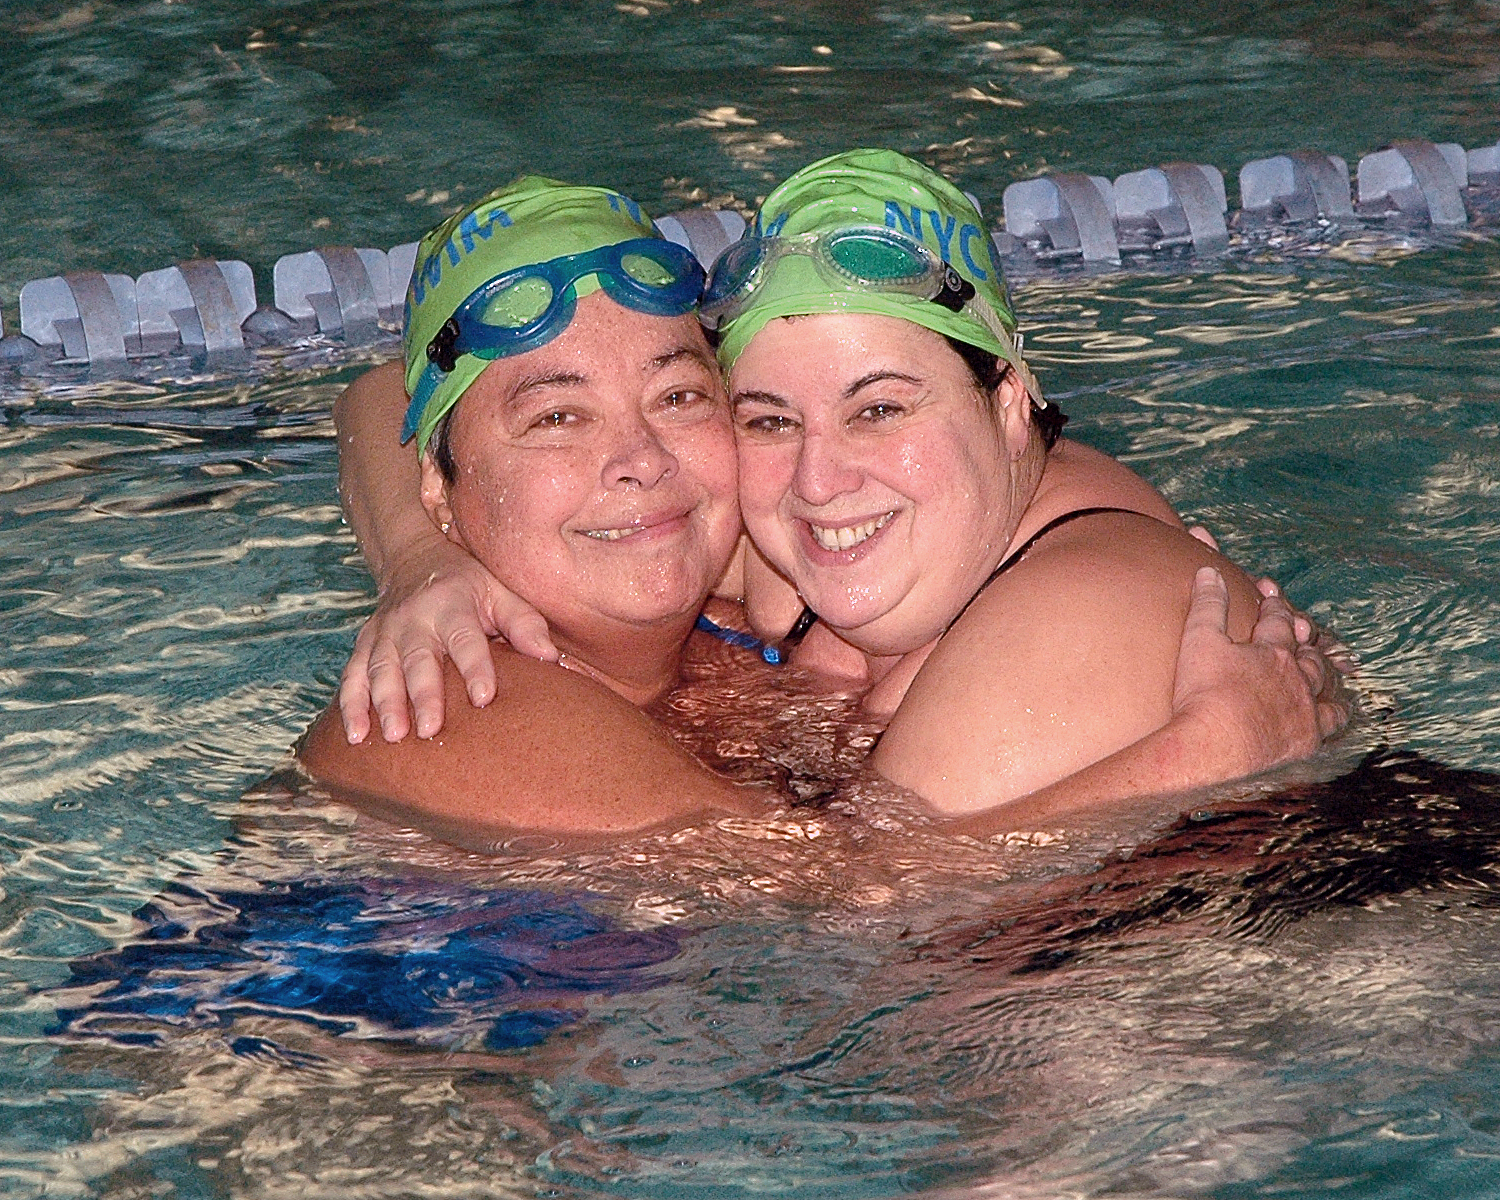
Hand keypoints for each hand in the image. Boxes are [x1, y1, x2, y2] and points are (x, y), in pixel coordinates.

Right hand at [338, 538, 556, 743]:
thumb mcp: (499, 591)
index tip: (484, 698)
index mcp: (452, 605)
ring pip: (381, 670)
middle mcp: (414, 619)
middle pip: (418, 660)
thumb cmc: (468, 586)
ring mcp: (385, 633)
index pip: (465, 639)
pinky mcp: (366, 645)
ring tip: (392, 737)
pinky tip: (354, 736)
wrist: (413, 560)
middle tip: (429, 729)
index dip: (475, 667)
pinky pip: (353, 675)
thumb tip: (550, 657)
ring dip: (384, 704)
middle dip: (422, 695)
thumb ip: (524, 623)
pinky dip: (350, 705)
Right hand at [1171, 568, 1351, 777]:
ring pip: (1323, 683)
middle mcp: (1295, 677)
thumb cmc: (1202, 694)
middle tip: (1297, 630)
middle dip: (1300, 637)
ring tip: (1323, 667)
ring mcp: (1304, 709)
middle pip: (1305, 651)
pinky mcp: (1306, 739)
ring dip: (1322, 671)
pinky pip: (1332, 722)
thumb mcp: (1198, 640)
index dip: (1273, 605)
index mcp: (1271, 650)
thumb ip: (1207, 605)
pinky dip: (1336, 713)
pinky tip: (1337, 712)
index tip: (1270, 595)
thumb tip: (1210, 572)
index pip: (1277, 620)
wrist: (1211, 748)